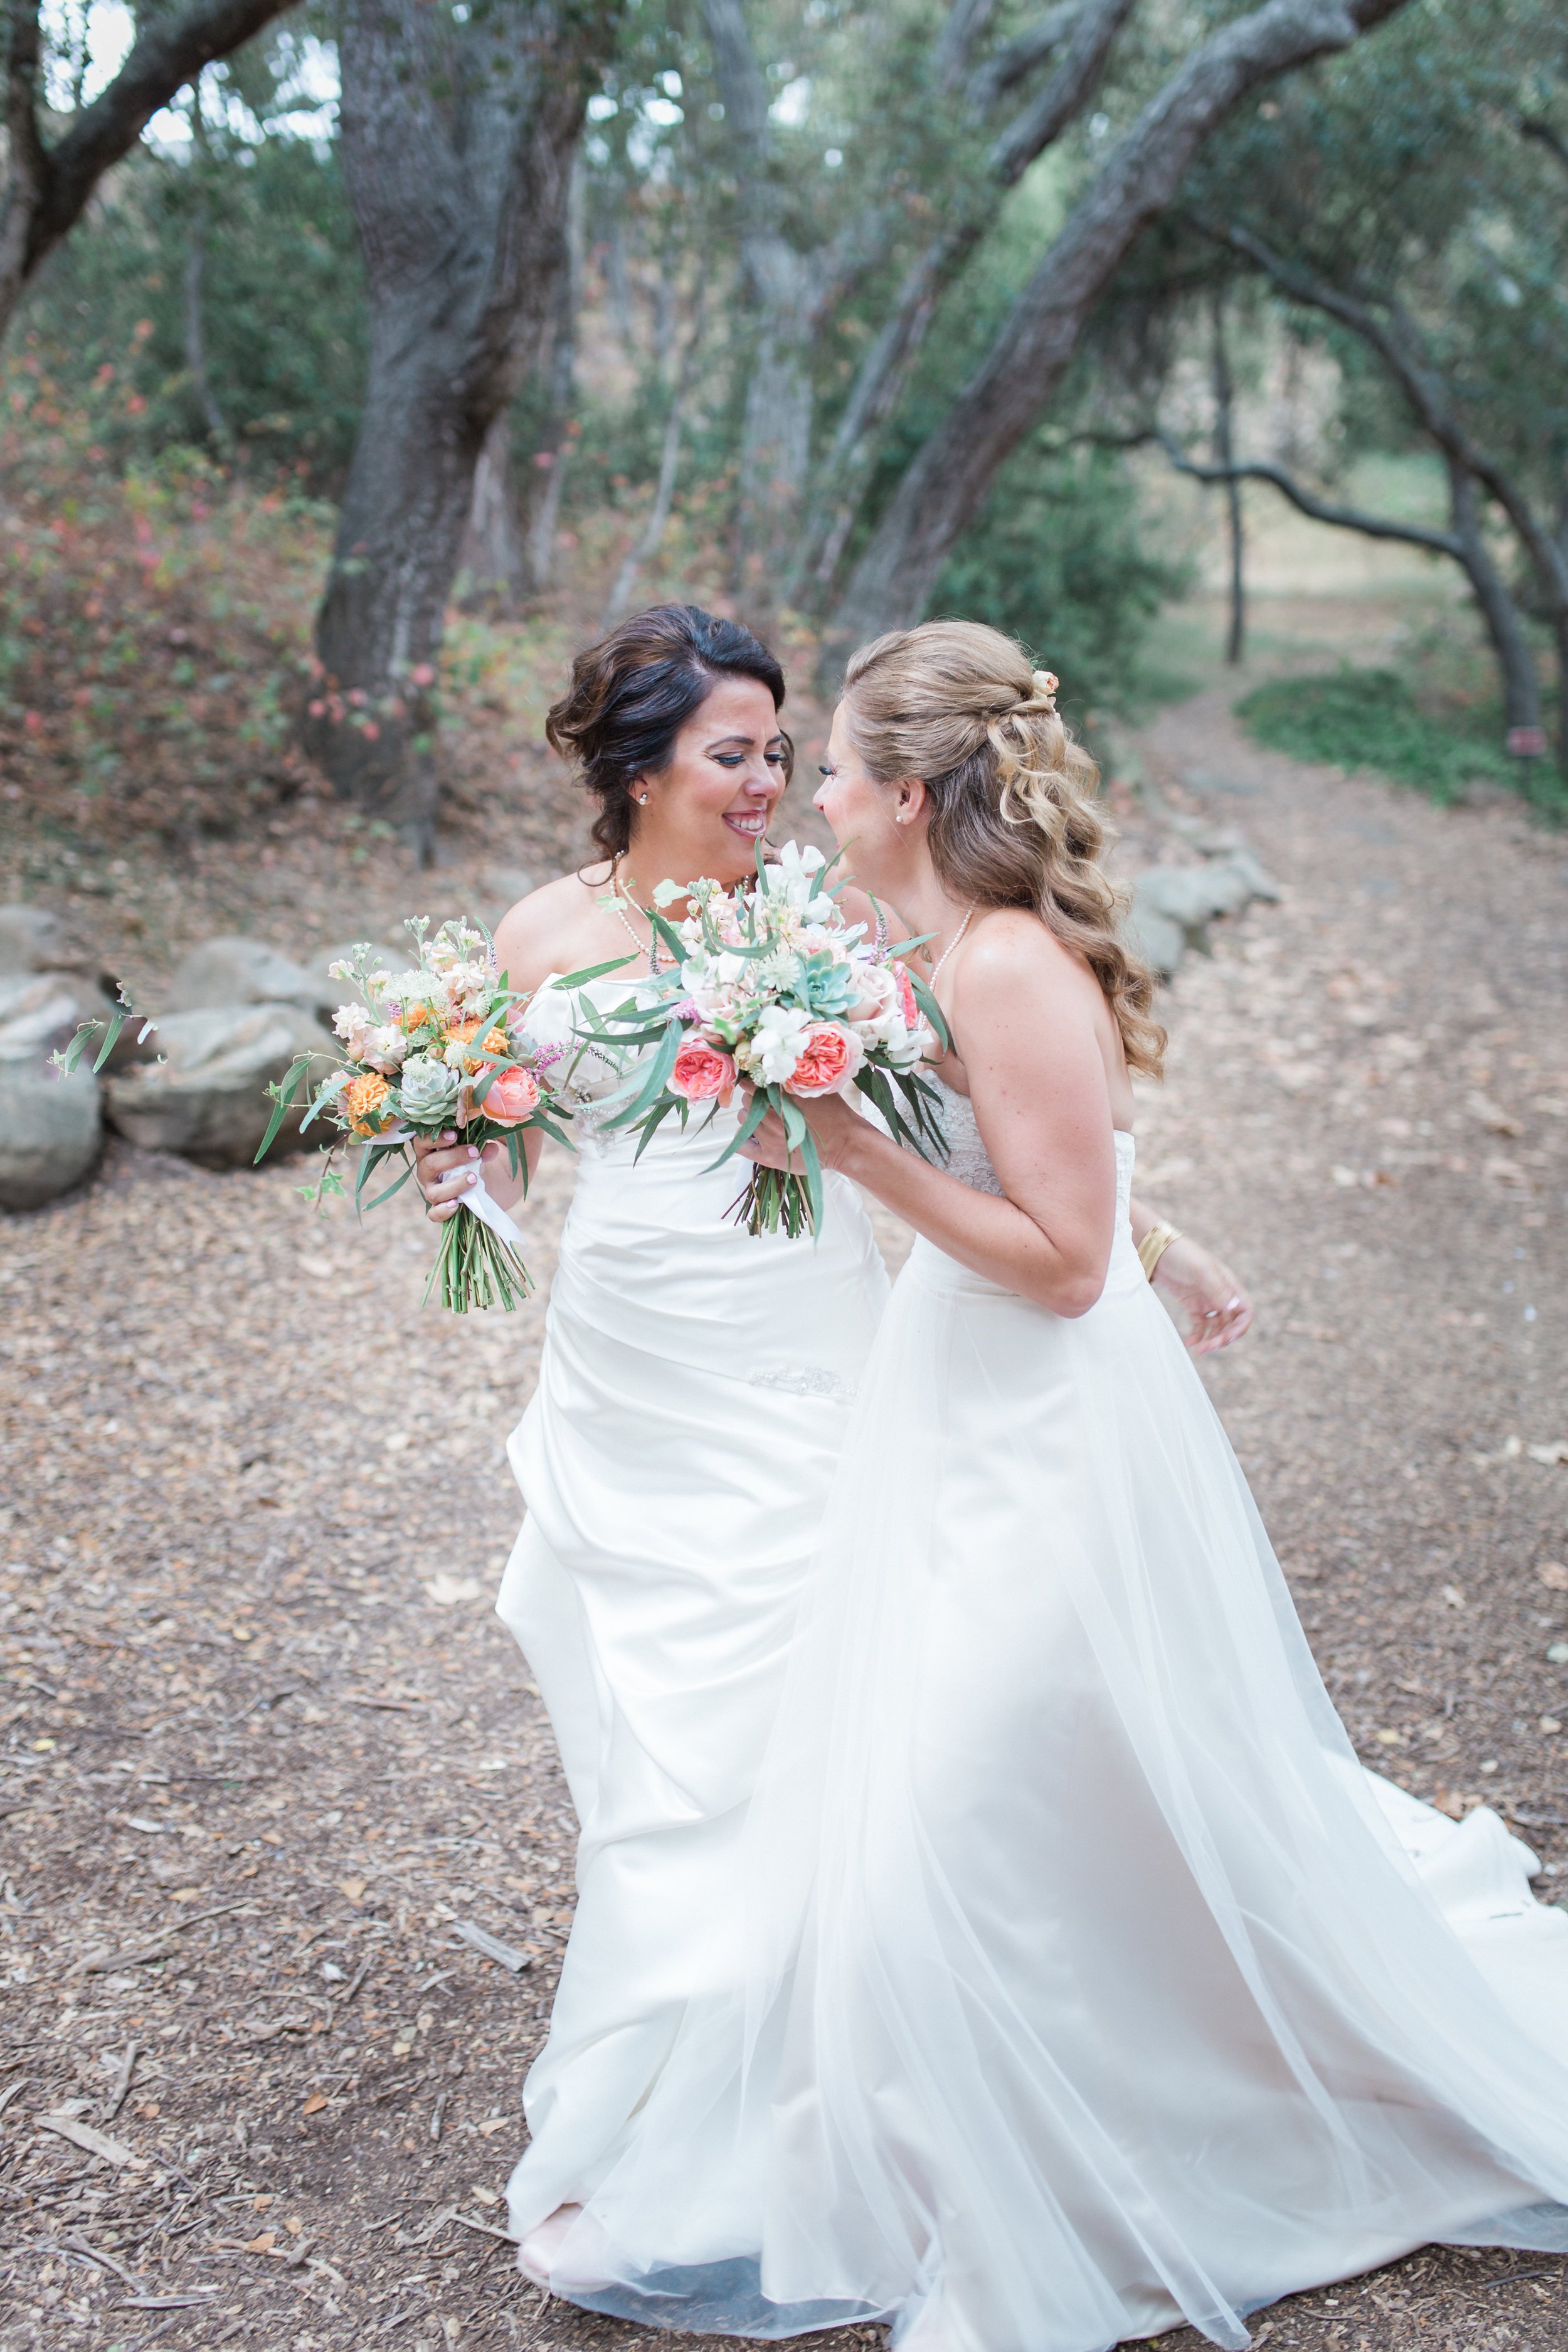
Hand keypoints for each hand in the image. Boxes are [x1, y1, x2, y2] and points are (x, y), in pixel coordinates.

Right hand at [412, 1129, 497, 1222]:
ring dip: (454, 1185)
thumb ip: (483, 1148)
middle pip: (429, 1165)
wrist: (479, 1182)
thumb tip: (490, 1148)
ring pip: (434, 1192)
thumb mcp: (477, 1151)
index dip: (434, 1138)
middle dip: (452, 1158)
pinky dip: (443, 1211)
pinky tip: (456, 1204)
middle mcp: (426, 1172)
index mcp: (429, 1152)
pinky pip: (434, 1214)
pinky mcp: (438, 1208)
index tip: (454, 1135)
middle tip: (474, 1153)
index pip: (421, 1141)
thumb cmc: (471, 1159)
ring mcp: (431, 1191)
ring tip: (473, 1178)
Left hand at [736, 1087, 860, 1174]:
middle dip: (753, 1100)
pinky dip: (743, 1139)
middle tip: (765, 1103)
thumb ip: (794, 1082)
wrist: (845, 1144)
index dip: (753, 1083)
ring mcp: (768, 1137)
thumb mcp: (815, 1089)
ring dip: (750, 1117)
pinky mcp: (768, 1156)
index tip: (757, 1085)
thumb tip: (778, 1072)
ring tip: (763, 1120)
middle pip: (746, 1101)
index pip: (751, 1085)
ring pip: (743, 1120)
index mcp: (781, 1098)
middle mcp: (771, 1116)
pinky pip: (742, 1146)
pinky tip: (753, 1136)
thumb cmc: (835, 1114)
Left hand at [1151, 1234, 1252, 1353]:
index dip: (1240, 1326)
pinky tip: (1190, 1343)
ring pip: (1216, 1326)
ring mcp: (1206, 1300)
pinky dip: (1197, 1335)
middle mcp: (1220, 1294)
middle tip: (1209, 1347)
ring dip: (1211, 1339)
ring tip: (1199, 1349)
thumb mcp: (1201, 1270)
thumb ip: (1218, 1289)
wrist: (1156, 1250)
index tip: (1228, 1338)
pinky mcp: (1192, 1304)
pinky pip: (1200, 1325)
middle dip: (1223, 1337)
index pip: (1245, 1310)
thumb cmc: (1182, 1255)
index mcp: (1229, 1285)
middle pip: (1231, 1322)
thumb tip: (1235, 1308)